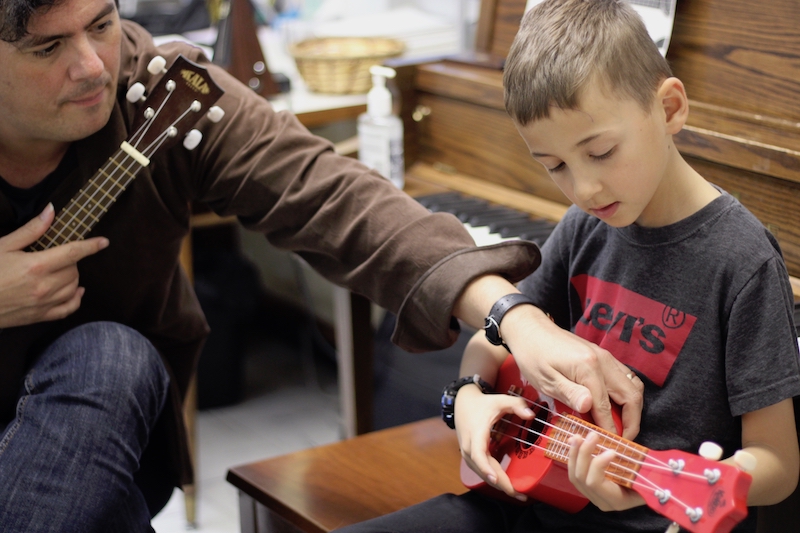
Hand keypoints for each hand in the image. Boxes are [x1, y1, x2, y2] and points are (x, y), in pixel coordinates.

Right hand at [0, 204, 108, 327]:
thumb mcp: (3, 246)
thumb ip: (31, 230)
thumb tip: (51, 211)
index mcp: (36, 266)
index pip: (73, 253)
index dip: (91, 246)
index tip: (104, 242)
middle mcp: (44, 286)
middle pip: (74, 270)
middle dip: (69, 261)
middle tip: (53, 256)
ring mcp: (43, 304)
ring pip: (74, 287)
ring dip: (72, 277)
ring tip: (59, 270)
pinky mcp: (40, 317)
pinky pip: (69, 308)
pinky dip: (76, 298)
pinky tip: (75, 291)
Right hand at [455, 384, 533, 499]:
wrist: (462, 403)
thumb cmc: (482, 403)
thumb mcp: (500, 400)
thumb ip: (516, 405)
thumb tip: (531, 415)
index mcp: (476, 434)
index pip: (478, 455)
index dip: (486, 468)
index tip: (496, 480)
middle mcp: (469, 447)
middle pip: (483, 470)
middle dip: (502, 484)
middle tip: (521, 494)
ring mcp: (468, 453)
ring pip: (482, 474)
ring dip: (499, 485)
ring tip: (518, 493)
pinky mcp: (470, 457)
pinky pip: (481, 471)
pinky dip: (494, 479)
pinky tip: (507, 484)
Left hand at [502, 305, 643, 439]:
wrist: (531, 329)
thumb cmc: (533, 354)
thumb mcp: (545, 379)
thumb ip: (569, 393)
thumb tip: (590, 407)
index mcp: (589, 368)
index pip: (607, 407)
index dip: (610, 430)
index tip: (609, 446)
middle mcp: (603, 361)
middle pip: (632, 396)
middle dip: (631, 422)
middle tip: (622, 441)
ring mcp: (605, 357)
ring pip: (633, 386)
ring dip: (632, 409)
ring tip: (622, 427)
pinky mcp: (602, 356)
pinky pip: (625, 377)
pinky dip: (626, 395)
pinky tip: (615, 407)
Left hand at [567, 432, 644, 510]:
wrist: (651, 486)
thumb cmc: (650, 477)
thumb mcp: (644, 471)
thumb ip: (632, 462)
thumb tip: (615, 449)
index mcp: (617, 500)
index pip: (595, 483)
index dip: (598, 465)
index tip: (611, 450)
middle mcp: (602, 501)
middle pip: (581, 478)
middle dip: (583, 453)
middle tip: (593, 434)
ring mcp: (593, 496)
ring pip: (574, 476)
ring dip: (575, 454)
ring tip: (578, 436)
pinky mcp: (588, 488)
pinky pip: (575, 473)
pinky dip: (574, 457)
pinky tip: (574, 442)